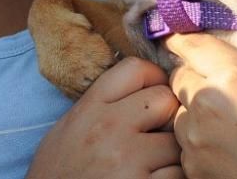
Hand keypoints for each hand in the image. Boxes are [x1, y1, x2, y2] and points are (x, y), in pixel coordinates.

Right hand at [28, 57, 181, 178]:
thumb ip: (103, 104)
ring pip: (176, 141)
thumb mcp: (70, 127)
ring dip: (171, 153)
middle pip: (165, 100)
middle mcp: (110, 128)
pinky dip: (171, 177)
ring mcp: (128, 159)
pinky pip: (178, 174)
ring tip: (152, 163)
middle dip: (167, 116)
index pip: (136, 69)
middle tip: (157, 133)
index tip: (155, 92)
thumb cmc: (58, 172)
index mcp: (90, 108)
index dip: (154, 78)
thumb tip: (142, 87)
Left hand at [167, 34, 236, 178]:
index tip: (178, 39)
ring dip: (193, 111)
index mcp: (233, 74)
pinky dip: (197, 141)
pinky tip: (224, 146)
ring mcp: (195, 136)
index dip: (183, 40)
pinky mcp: (191, 165)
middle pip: (180, 77)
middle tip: (218, 89)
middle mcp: (206, 101)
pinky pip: (183, 143)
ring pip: (179, 110)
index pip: (190, 44)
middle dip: (194, 79)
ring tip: (225, 122)